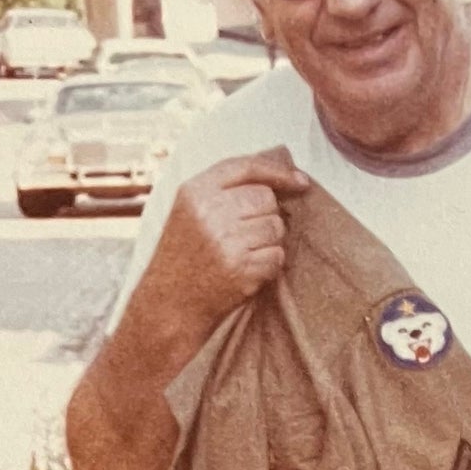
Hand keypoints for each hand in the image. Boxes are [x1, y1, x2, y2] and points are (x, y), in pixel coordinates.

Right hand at [141, 146, 312, 333]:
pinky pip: (277, 255)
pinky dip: (269, 264)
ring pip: (276, 227)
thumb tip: (284, 178)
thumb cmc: (187, 253)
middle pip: (266, 198)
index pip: (247, 167)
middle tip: (246, 233)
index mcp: (195, 191)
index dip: (278, 172)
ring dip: (269, 241)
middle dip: (267, 215)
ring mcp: (226, 241)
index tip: (300, 181)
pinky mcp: (241, 268)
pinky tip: (246, 269)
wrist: (170, 302)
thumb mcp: (191, 210)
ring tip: (243, 252)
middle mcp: (209, 212)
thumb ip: (226, 190)